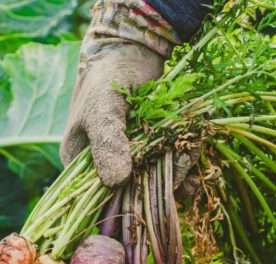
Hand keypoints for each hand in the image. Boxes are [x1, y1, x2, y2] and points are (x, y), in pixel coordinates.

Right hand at [60, 1, 178, 187]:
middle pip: (132, 194)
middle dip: (160, 182)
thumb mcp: (103, 108)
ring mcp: (130, 162)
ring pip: (154, 184)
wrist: (132, 50)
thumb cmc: (109, 76)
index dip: (127, 201)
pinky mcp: (151, 153)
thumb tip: (116, 181)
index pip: (100, 200)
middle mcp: (104, 168)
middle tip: (182, 157)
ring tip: (191, 150)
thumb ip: (108, 142)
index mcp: (81, 164)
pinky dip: (183, 167)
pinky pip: (168, 171)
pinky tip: (194, 155)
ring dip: (177, 172)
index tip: (153, 186)